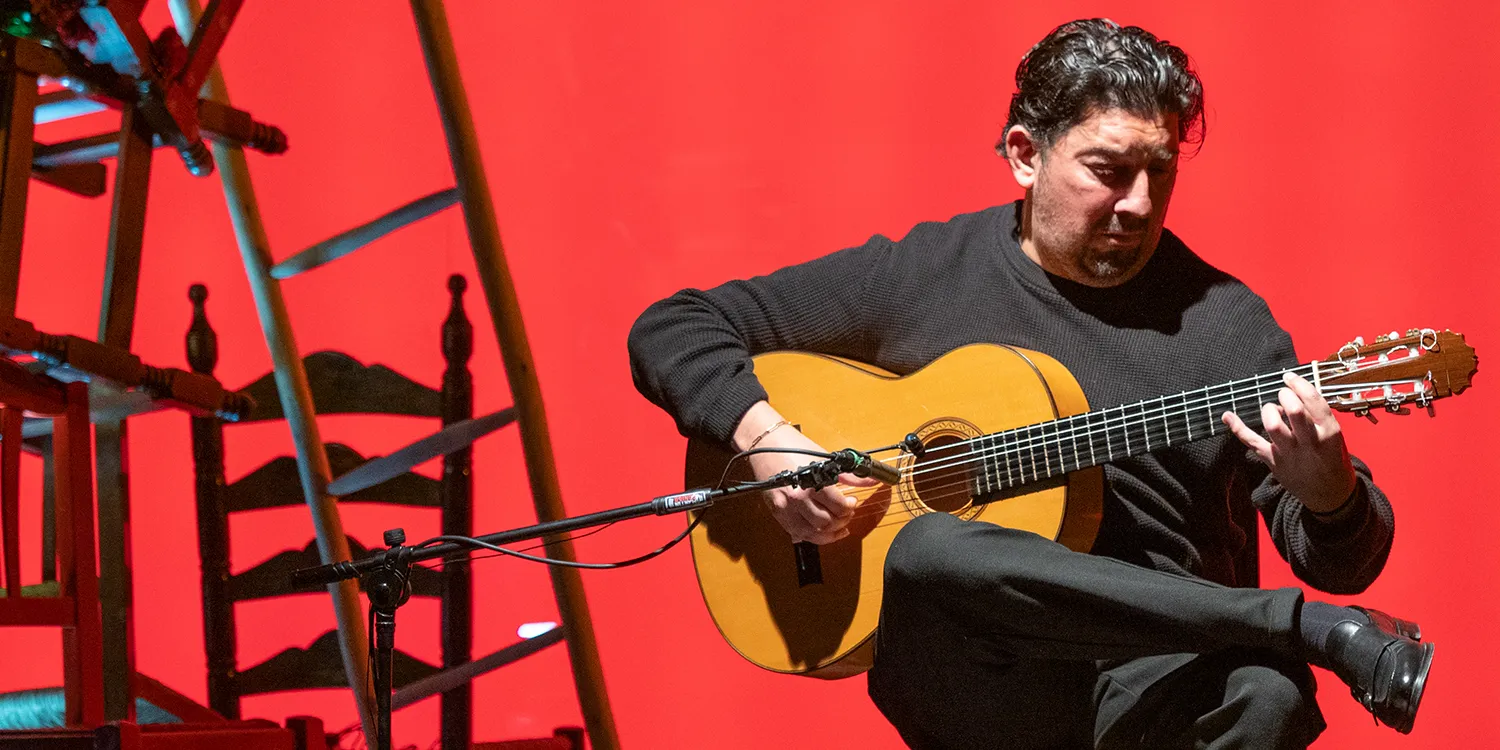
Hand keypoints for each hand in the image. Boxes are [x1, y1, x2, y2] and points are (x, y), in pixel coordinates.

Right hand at [733, 401, 877, 543]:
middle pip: (827, 523)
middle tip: (846, 513)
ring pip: (813, 534)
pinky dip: (812, 536)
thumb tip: (871, 480)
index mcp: (812, 482)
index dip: (850, 508)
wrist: (765, 443)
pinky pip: (798, 533)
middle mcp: (797, 498)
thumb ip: (849, 475)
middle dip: (842, 521)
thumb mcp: (825, 458)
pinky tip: (821, 531)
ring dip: (830, 533)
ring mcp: (785, 507)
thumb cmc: (793, 446)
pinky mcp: (777, 512)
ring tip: (837, 525)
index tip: (852, 502)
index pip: (839, 507)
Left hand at [1222, 372, 1356, 512]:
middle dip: (1285, 395)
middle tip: (1283, 394)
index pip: (1315, 402)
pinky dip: (1238, 428)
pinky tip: (1227, 416)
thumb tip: (1293, 391)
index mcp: (1329, 433)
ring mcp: (1290, 453)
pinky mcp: (1273, 461)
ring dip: (1269, 410)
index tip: (1290, 378)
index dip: (1299, 385)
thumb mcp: (1334, 435)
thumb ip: (1317, 416)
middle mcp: (1309, 443)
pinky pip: (1252, 442)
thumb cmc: (1330, 457)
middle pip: (1295, 412)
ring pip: (1273, 425)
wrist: (1328, 494)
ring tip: (1273, 410)